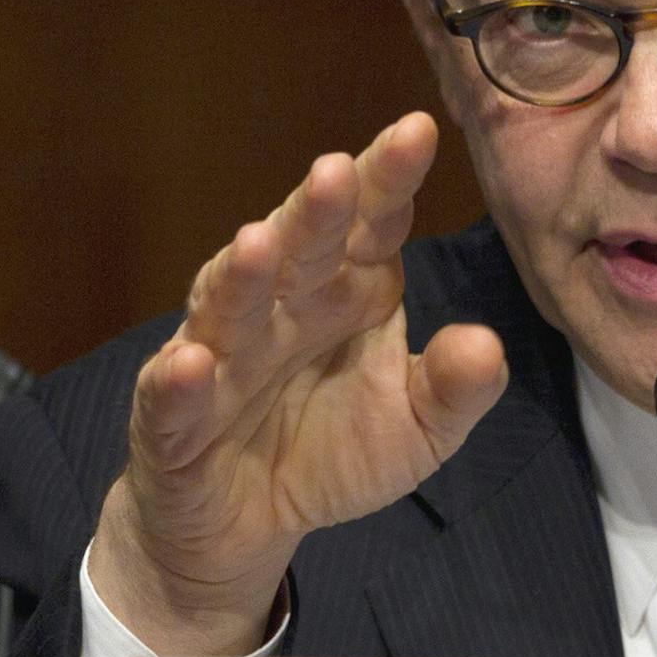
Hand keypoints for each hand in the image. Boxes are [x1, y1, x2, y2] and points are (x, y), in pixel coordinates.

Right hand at [87, 111, 506, 655]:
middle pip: (298, 249)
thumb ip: (455, 388)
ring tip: (257, 244)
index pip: (371, 225)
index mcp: (347, 291)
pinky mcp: (172, 420)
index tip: (417, 132)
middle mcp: (282, 309)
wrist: (245, 524)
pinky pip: (171, 397)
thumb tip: (486, 344)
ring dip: (240, 276)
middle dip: (314, 211)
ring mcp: (221, 357)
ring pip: (228, 307)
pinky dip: (178, 381)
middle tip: (336, 170)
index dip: (388, 181)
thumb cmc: (334, 451)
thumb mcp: (418, 428)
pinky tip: (190, 364)